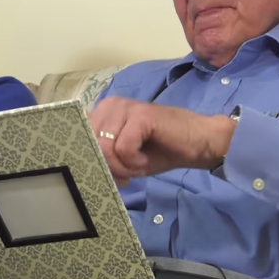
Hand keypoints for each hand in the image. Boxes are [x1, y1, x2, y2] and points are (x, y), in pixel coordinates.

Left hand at [89, 97, 235, 184]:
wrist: (197, 143)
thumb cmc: (160, 151)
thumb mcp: (124, 157)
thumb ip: (103, 157)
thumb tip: (85, 168)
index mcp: (104, 112)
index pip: (81, 137)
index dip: (94, 160)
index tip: (113, 174)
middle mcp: (110, 104)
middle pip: (91, 144)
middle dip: (109, 166)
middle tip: (128, 173)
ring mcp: (125, 107)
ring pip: (105, 147)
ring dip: (122, 165)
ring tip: (139, 164)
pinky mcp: (140, 116)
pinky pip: (122, 148)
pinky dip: (134, 162)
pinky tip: (146, 160)